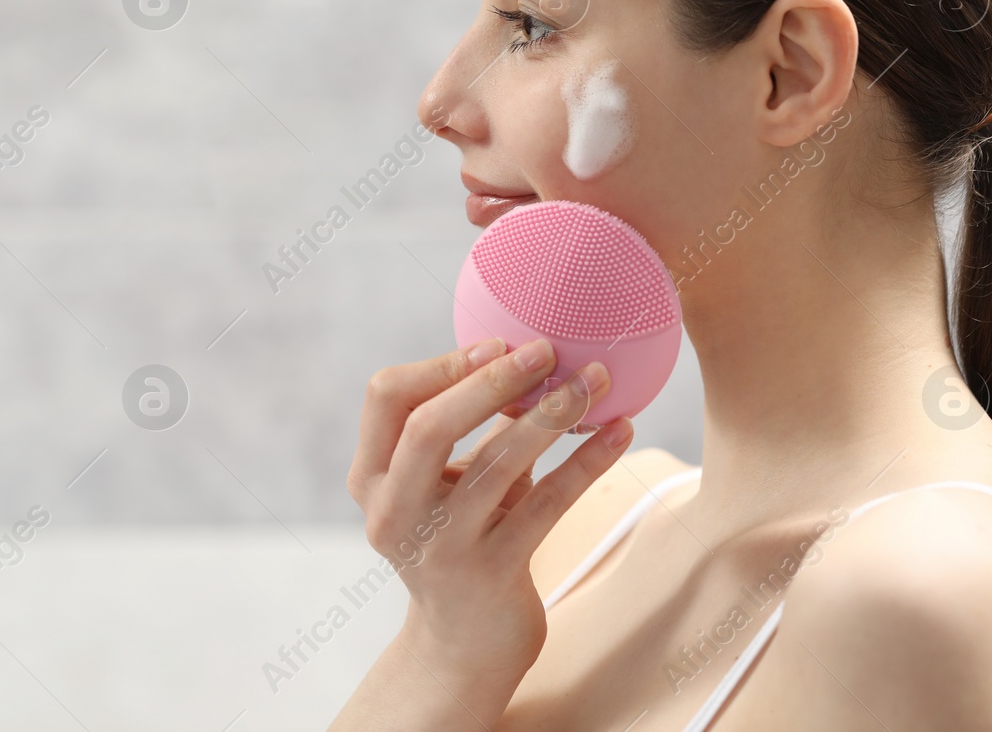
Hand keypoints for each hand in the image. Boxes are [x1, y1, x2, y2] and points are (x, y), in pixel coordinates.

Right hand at [346, 337, 635, 681]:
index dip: (441, 364)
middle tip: (546, 350)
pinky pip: (548, 503)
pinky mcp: (492, 573)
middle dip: (491, 382)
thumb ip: (462, 426)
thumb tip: (521, 350)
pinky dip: (586, 461)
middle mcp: (394, 513)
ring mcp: (441, 547)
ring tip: (595, 380)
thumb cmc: (461, 540)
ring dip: (552, 414)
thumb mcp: (443, 484)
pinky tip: (621, 431)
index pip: (386, 397)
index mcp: (370, 479)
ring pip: (496, 463)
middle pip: (429, 427)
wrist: (465, 645)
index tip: (497, 345)